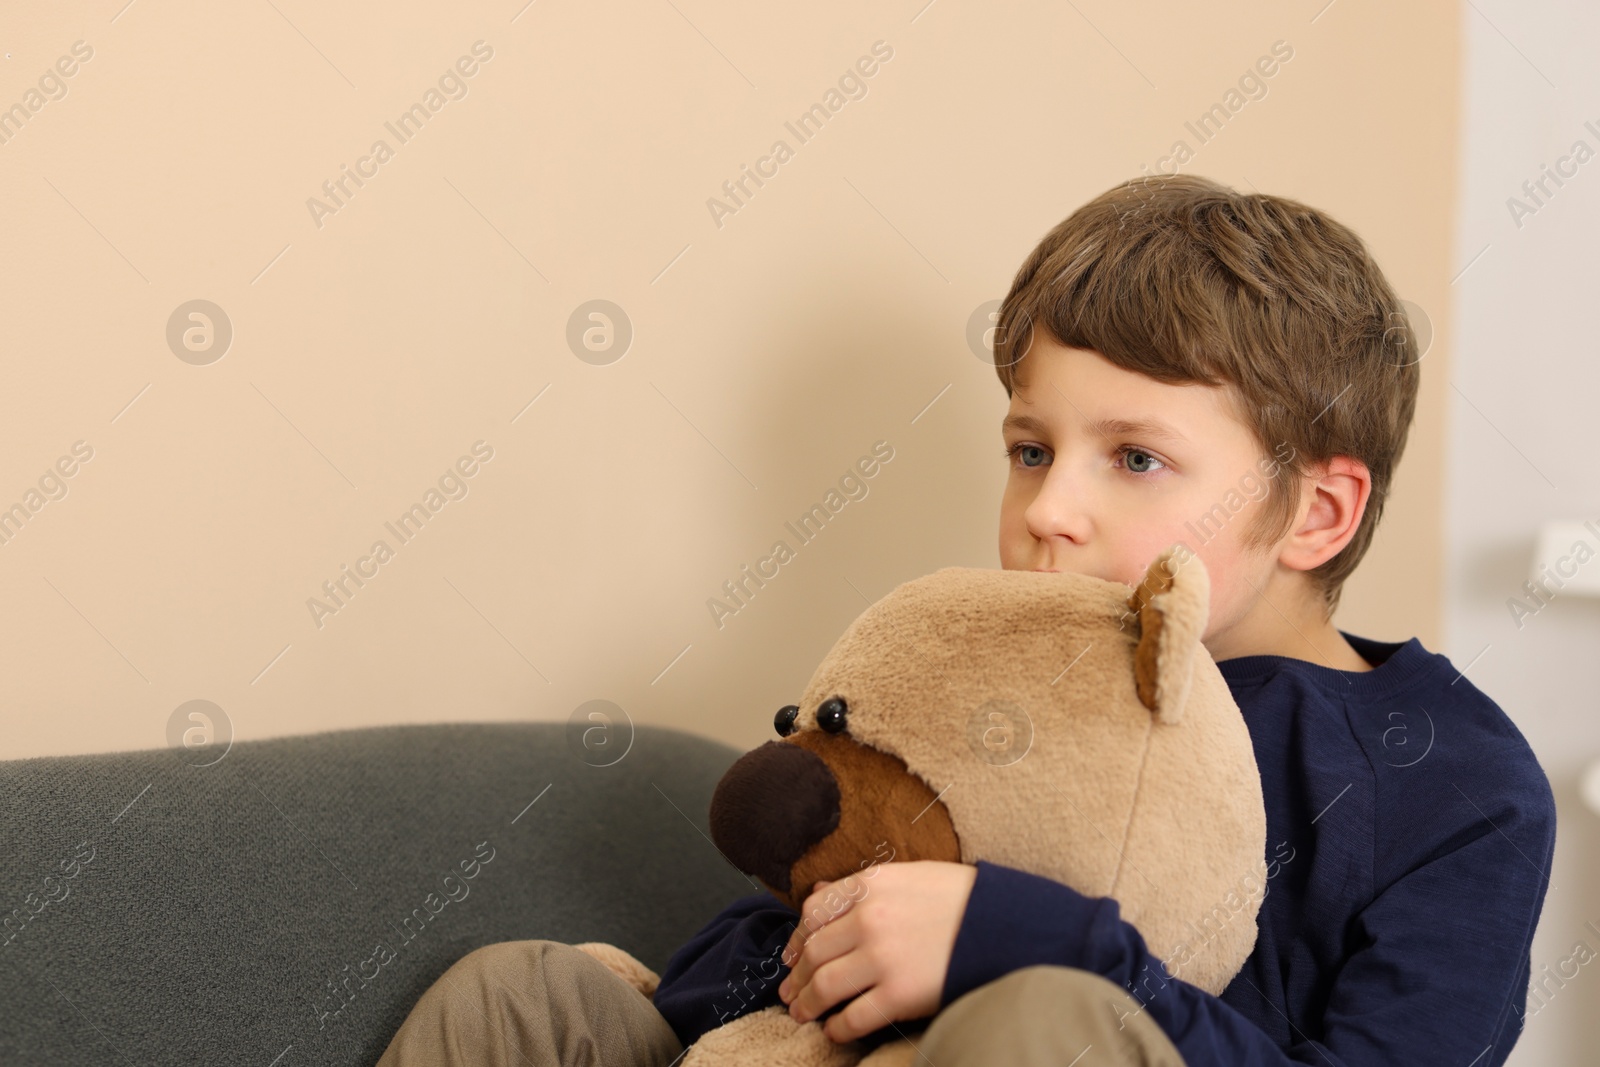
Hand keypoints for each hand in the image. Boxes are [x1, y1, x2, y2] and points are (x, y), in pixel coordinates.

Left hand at [775, 860, 975, 1043]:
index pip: (814, 912)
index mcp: (872, 885)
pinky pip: (853, 1017)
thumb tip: (821, 892)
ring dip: (807, 1003)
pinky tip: (834, 1030)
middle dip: (797, 976)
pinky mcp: (898, 994)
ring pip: (824, 985)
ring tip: (802, 1012)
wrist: (1007, 925)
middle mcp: (869, 919)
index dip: (797, 938)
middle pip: (813, 952)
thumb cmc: (964, 899)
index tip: (793, 954)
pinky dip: (837, 1028)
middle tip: (790, 990)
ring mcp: (882, 958)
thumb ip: (865, 886)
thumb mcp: (911, 875)